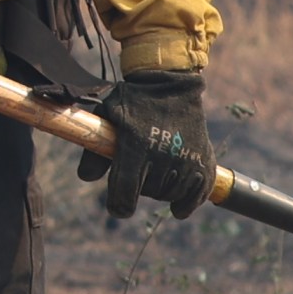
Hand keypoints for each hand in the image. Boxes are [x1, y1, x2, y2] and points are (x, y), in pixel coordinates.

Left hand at [78, 70, 215, 219]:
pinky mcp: (205, 161)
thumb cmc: (134, 101)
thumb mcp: (108, 116)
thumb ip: (95, 148)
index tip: (118, 209)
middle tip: (138, 168)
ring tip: (155, 170)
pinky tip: (179, 207)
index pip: (126, 190)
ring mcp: (187, 160)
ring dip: (161, 190)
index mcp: (136, 146)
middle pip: (148, 193)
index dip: (119, 205)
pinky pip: (197, 194)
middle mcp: (164, 156)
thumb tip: (86, 178)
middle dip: (138, 187)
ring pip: (170, 194)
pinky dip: (187, 202)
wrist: (171, 84)